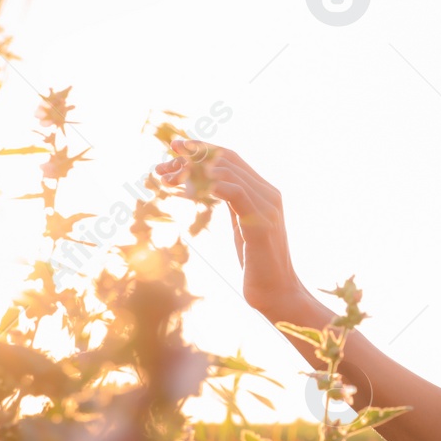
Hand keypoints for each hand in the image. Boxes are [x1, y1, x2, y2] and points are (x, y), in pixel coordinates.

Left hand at [155, 141, 308, 320]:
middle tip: (162, 167)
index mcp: (264, 191)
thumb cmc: (257, 264)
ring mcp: (267, 208)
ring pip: (227, 173)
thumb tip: (211, 186)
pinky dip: (211, 187)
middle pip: (226, 161)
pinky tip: (188, 191)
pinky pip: (236, 195)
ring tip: (168, 181)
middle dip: (190, 159)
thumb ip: (233, 203)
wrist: (278, 294)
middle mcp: (269, 193)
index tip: (174, 146)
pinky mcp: (261, 225)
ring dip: (192, 174)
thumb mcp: (241, 225)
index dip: (202, 148)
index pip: (231, 157)